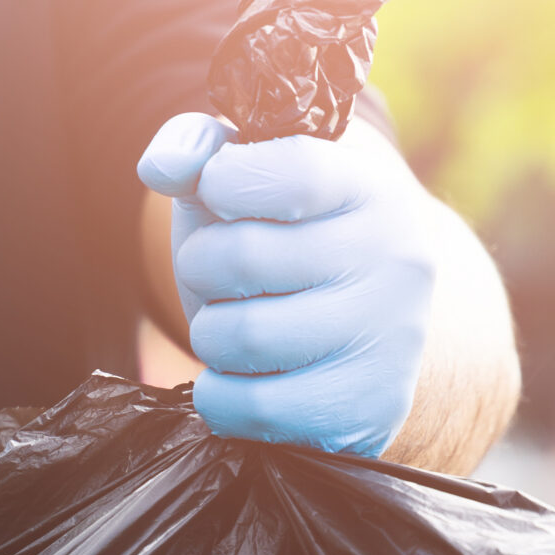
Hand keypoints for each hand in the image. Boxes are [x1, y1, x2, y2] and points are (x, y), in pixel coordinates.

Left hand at [137, 112, 437, 458]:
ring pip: (240, 337)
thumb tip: (161, 167)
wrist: (368, 325)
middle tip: (225, 275)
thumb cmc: (291, 239)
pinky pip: (253, 407)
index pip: (287, 172)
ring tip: (239, 324)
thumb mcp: (252, 179)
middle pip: (240, 257)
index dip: (225, 182)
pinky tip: (246, 376)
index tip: (222, 193)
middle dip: (202, 266)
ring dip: (210, 335)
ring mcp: (388, 337)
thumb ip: (201, 148)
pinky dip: (223, 397)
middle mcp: (393, 258)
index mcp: (369, 188)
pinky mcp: (368, 406)